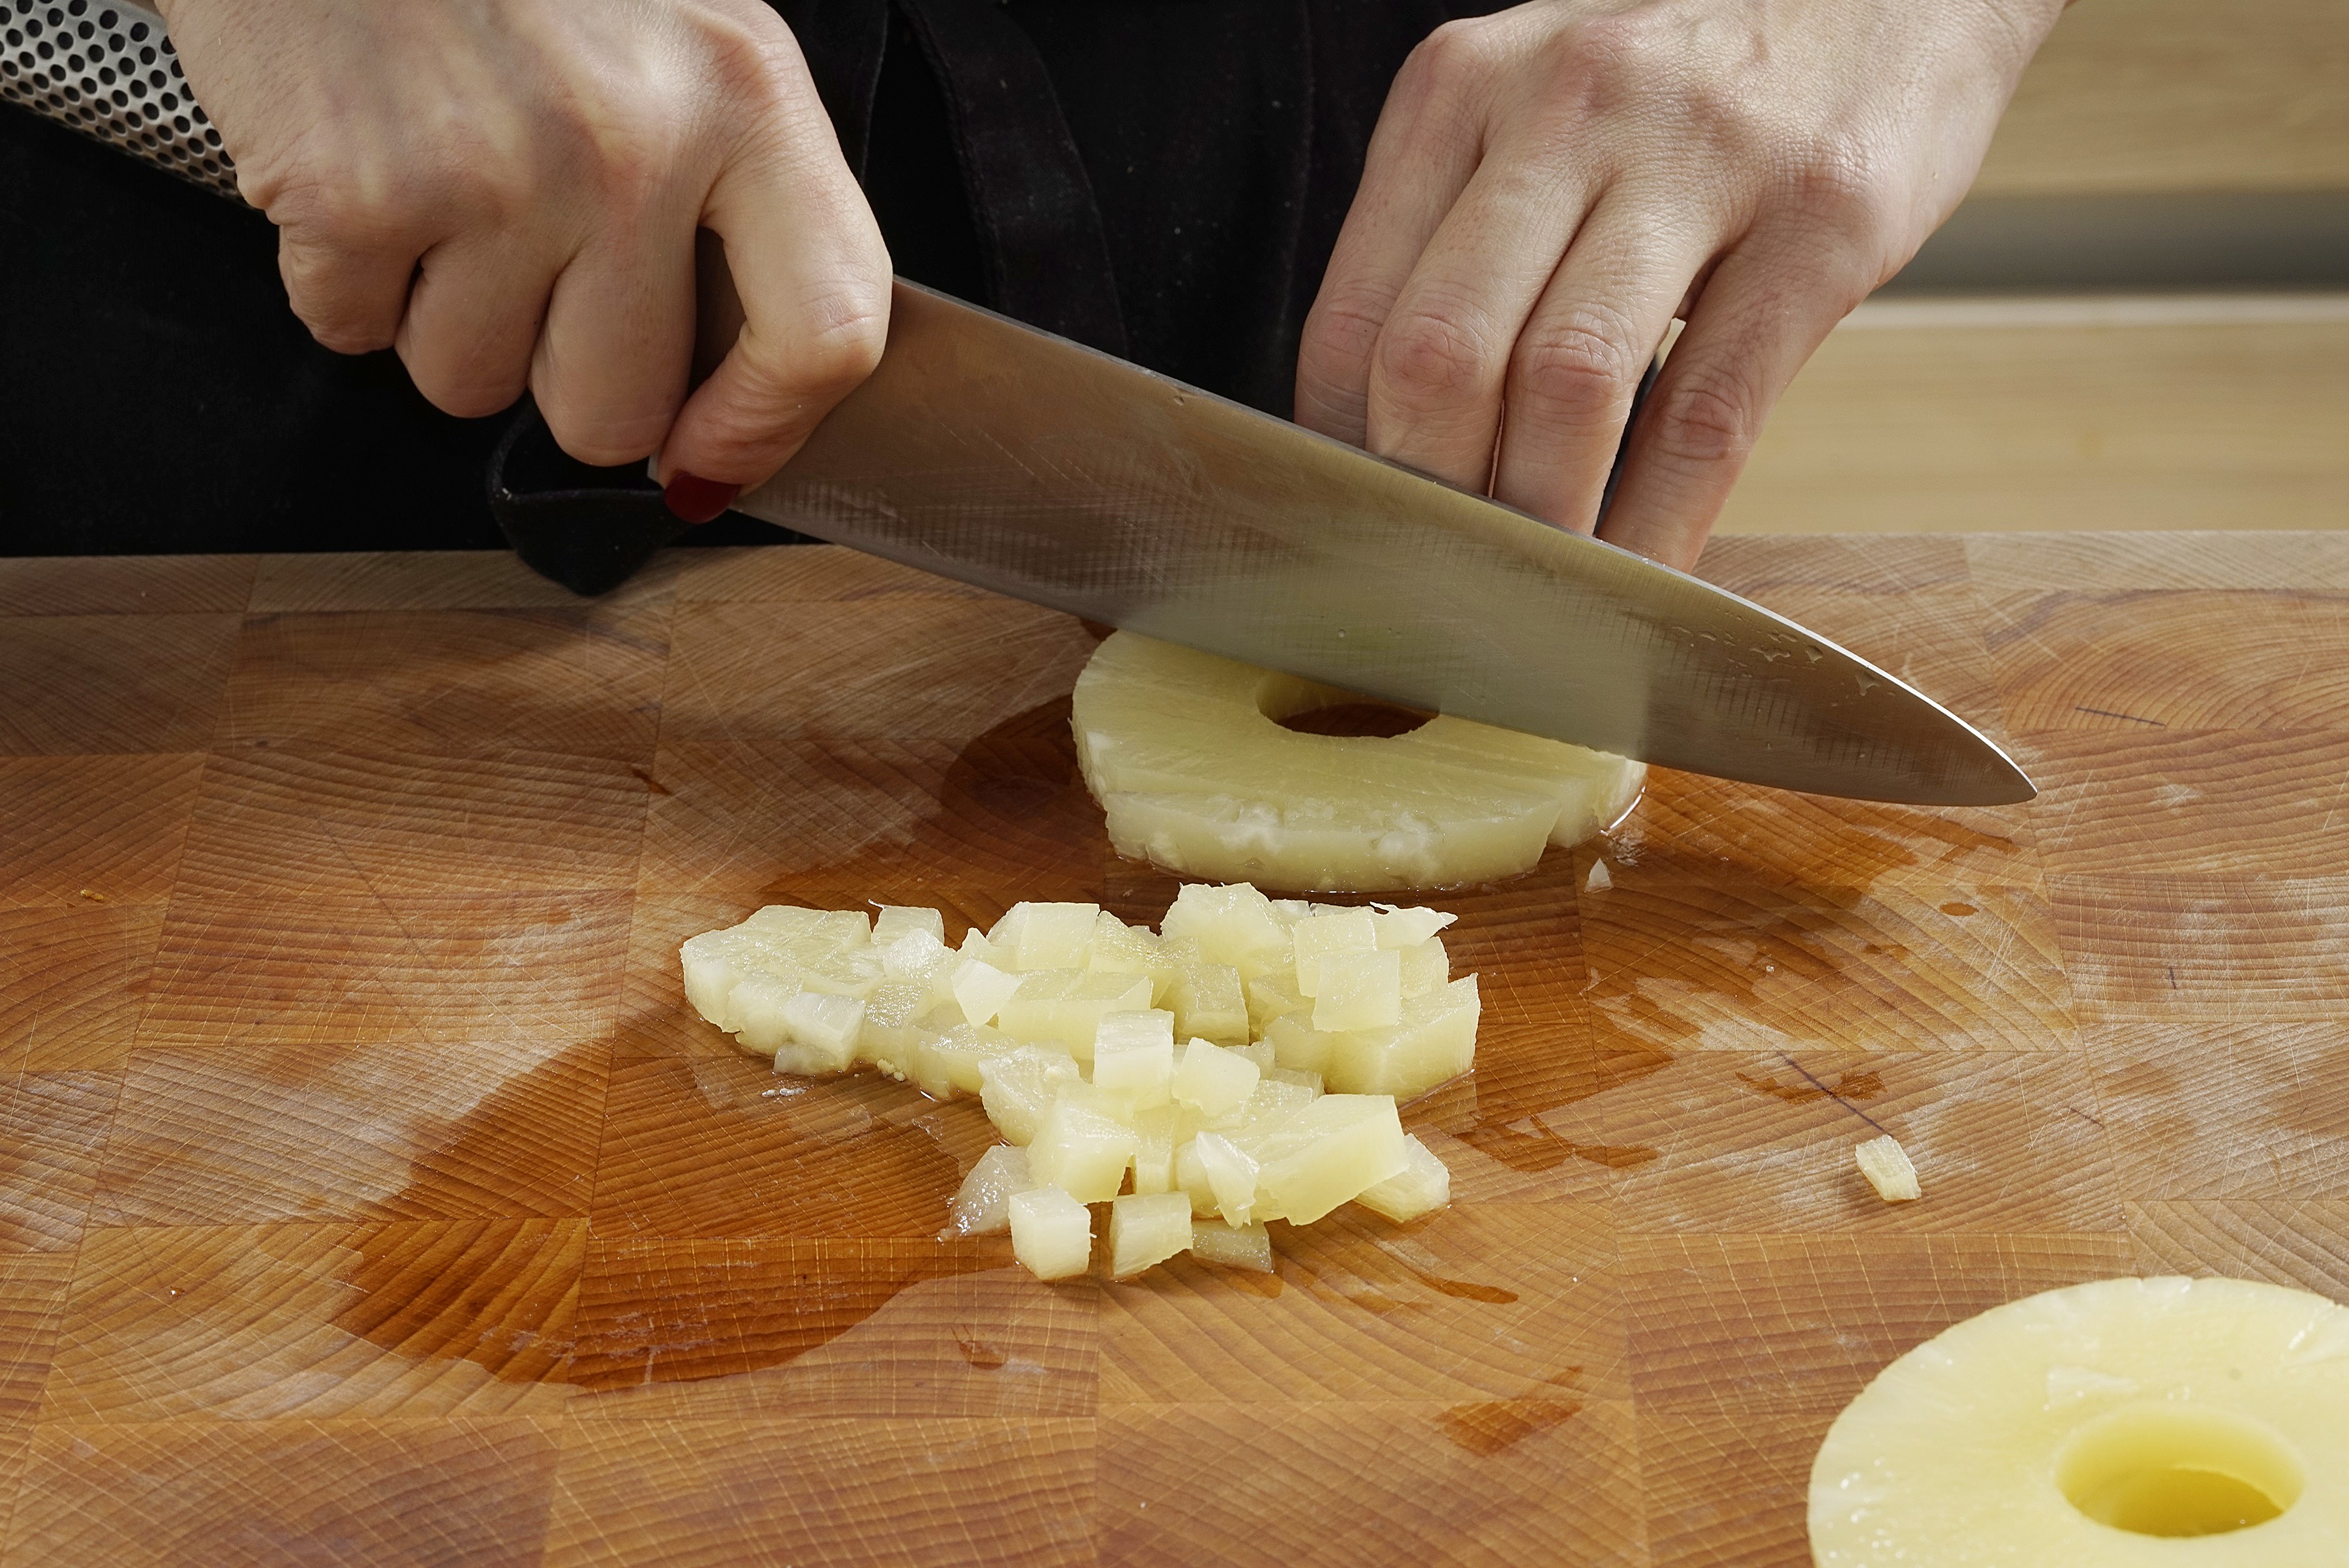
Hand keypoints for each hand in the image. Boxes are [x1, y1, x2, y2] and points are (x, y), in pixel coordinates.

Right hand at [157, 0, 891, 516]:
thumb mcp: (678, 33)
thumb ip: (733, 194)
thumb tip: (726, 408)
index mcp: (745, 92)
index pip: (823, 333)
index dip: (763, 429)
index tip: (709, 457)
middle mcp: (634, 143)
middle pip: (615, 412)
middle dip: (561, 374)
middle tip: (530, 265)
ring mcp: (494, 173)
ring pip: (474, 384)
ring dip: (447, 316)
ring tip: (440, 184)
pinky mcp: (355, 191)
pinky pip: (354, 331)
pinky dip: (346, 274)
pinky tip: (365, 166)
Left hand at [1294, 0, 2063, 568]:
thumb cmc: (1693, 79)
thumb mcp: (1539, 113)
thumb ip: (1461, 243)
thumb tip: (1389, 438)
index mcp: (1462, 88)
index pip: (1354, 318)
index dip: (1344, 461)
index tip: (1365, 534)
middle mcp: (1563, 106)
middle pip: (1441, 355)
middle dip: (1430, 501)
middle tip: (1442, 581)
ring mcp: (1697, 155)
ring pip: (1567, 385)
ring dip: (1541, 525)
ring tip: (1537, 595)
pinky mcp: (1820, 217)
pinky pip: (1707, 413)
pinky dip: (1660, 525)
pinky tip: (1641, 581)